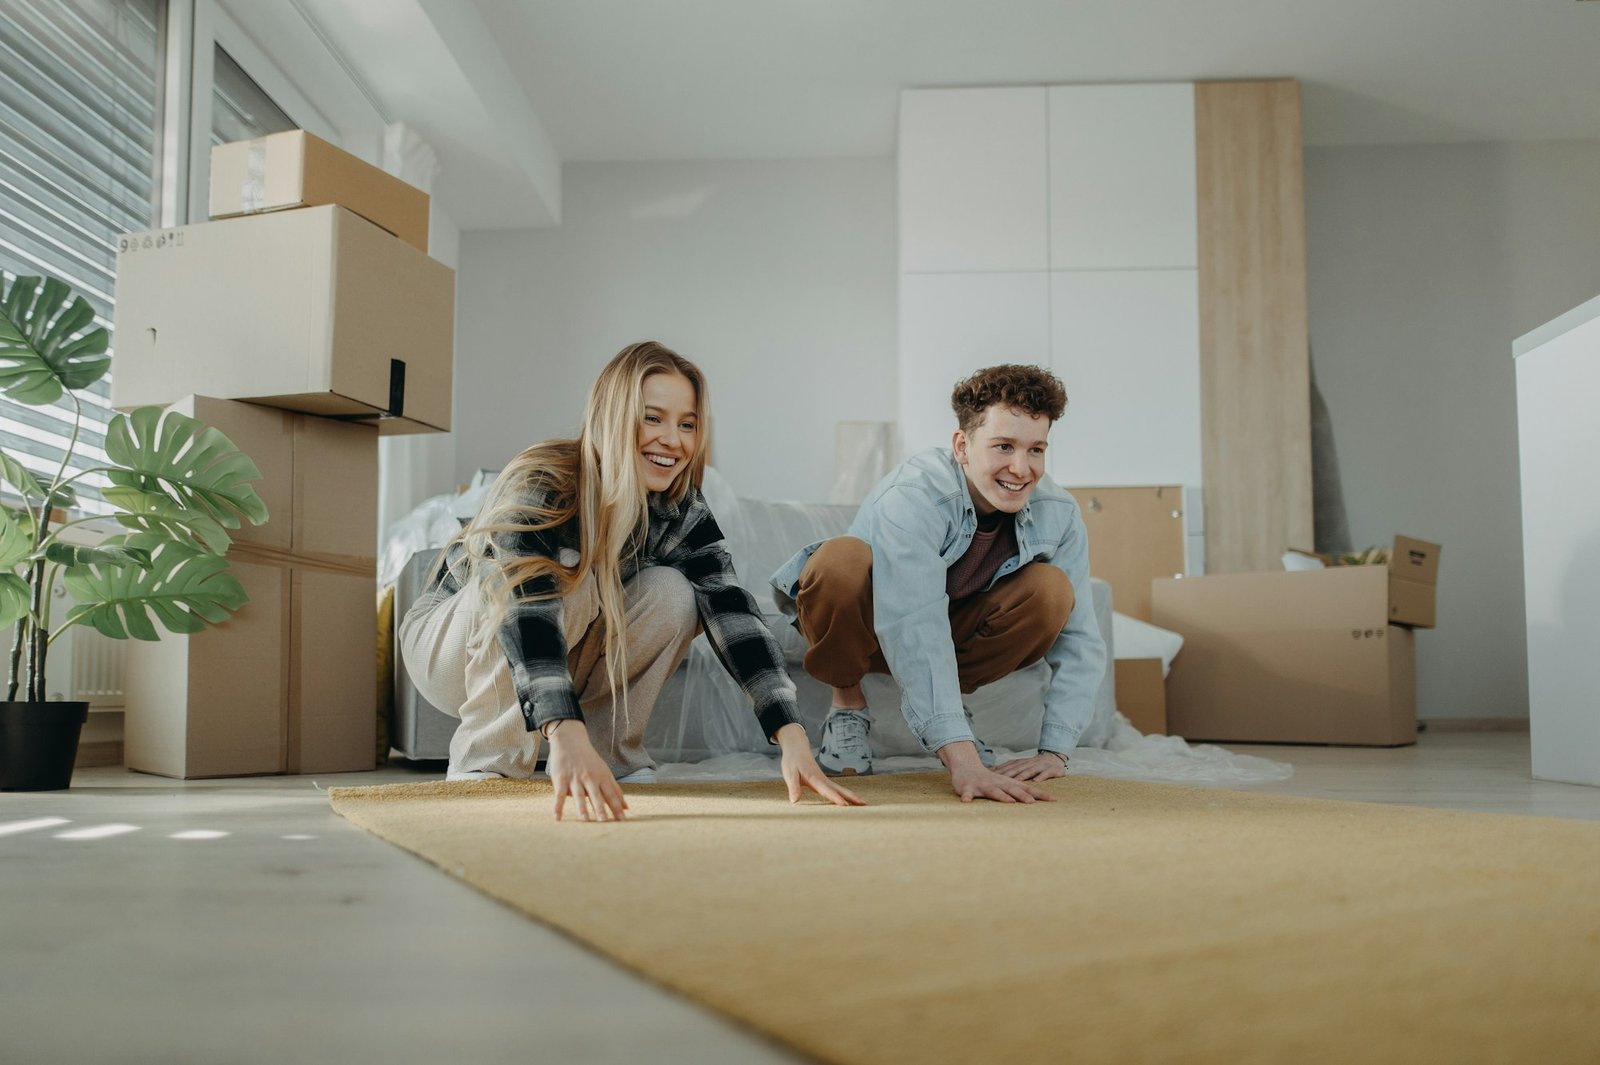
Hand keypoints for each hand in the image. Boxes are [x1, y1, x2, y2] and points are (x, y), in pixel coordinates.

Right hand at [545, 720, 627, 821]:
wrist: (570, 740)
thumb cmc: (590, 760)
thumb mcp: (605, 772)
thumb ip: (615, 790)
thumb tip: (626, 807)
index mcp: (602, 777)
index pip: (611, 795)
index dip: (617, 807)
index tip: (622, 820)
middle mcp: (590, 778)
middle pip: (596, 796)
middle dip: (600, 809)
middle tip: (604, 821)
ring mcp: (575, 779)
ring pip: (579, 796)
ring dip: (582, 808)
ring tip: (585, 820)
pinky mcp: (561, 780)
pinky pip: (559, 796)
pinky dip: (558, 807)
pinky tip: (558, 818)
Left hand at [774, 723, 865, 806]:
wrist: (797, 748)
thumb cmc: (792, 761)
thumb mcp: (789, 774)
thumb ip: (793, 787)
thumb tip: (794, 801)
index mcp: (814, 777)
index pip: (826, 790)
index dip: (835, 798)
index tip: (845, 805)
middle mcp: (822, 779)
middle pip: (840, 789)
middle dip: (852, 797)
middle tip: (864, 804)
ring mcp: (825, 780)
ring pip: (841, 789)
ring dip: (852, 796)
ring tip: (864, 803)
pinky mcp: (824, 781)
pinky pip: (837, 789)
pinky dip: (845, 794)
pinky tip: (850, 801)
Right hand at [938, 740, 1055, 803]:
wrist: (967, 768)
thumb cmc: (990, 780)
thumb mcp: (1006, 785)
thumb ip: (1020, 791)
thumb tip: (1038, 800)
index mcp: (1008, 783)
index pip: (1027, 789)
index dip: (1040, 794)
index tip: (1053, 800)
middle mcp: (998, 783)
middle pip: (1012, 789)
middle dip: (1022, 796)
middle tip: (1032, 803)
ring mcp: (983, 786)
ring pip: (993, 791)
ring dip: (1001, 796)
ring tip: (1010, 802)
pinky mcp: (967, 788)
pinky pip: (967, 793)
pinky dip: (967, 797)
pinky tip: (967, 802)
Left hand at [994, 752, 1067, 781]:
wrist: (1054, 758)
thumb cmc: (1035, 765)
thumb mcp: (1022, 765)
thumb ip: (1010, 768)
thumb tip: (994, 771)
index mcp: (1022, 763)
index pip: (1009, 766)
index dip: (1000, 771)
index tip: (990, 776)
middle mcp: (1029, 763)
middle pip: (1017, 768)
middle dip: (1008, 774)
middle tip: (999, 779)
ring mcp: (1040, 766)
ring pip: (1030, 770)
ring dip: (1023, 775)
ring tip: (1017, 780)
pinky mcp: (1051, 770)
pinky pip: (1046, 773)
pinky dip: (1041, 776)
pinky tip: (1036, 781)